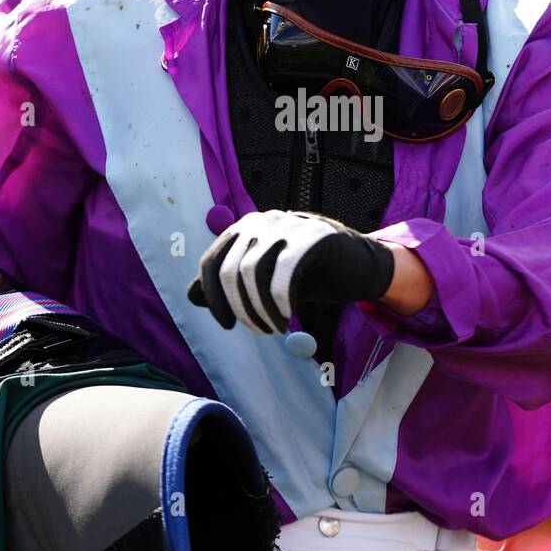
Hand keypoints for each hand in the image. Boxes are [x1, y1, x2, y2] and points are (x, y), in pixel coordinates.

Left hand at [187, 209, 395, 334]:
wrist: (359, 264)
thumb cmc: (308, 273)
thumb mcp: (263, 280)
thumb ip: (228, 284)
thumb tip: (190, 296)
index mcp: (244, 228)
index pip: (211, 262)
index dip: (213, 298)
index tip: (227, 325)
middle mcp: (261, 220)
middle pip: (229, 269)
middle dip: (238, 308)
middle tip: (258, 330)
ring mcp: (287, 224)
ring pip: (252, 272)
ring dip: (259, 309)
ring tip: (273, 327)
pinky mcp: (312, 236)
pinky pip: (283, 272)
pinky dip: (279, 301)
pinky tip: (287, 315)